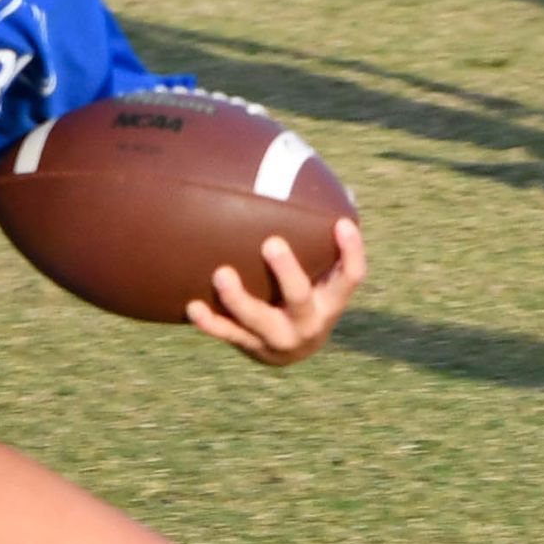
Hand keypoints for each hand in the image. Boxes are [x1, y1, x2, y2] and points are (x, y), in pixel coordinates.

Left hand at [188, 216, 365, 366]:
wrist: (291, 353)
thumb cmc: (309, 295)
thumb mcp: (325, 275)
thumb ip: (327, 240)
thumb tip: (343, 189)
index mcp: (331, 302)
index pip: (351, 277)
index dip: (351, 252)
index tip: (341, 223)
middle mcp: (309, 323)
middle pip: (300, 298)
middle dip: (287, 272)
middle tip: (271, 243)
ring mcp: (278, 338)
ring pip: (258, 320)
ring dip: (238, 299)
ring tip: (221, 273)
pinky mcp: (251, 347)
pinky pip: (228, 335)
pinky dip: (209, 323)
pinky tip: (192, 305)